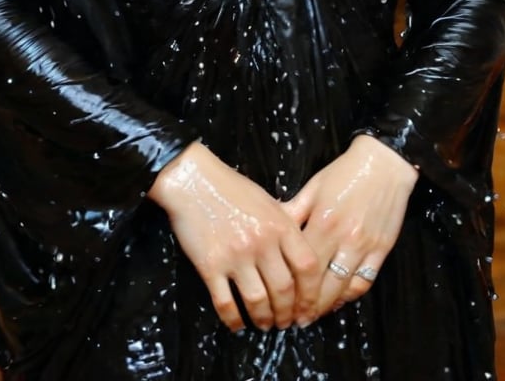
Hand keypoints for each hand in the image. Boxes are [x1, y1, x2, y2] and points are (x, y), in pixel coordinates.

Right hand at [148, 142, 319, 331]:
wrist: (194, 180)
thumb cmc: (233, 189)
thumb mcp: (269, 202)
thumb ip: (287, 226)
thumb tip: (305, 251)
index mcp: (280, 225)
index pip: (306, 267)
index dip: (311, 294)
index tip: (309, 309)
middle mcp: (261, 242)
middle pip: (284, 290)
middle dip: (288, 314)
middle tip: (287, 323)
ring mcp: (235, 255)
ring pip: (258, 301)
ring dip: (264, 319)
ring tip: (266, 325)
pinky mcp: (210, 265)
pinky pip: (225, 302)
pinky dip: (234, 320)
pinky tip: (238, 324)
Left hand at [280, 134, 417, 317]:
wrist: (383, 162)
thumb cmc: (344, 172)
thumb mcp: (313, 187)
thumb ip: (292, 212)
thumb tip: (269, 228)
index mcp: (322, 222)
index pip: (301, 267)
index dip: (289, 290)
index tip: (278, 302)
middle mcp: (343, 239)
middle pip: (321, 285)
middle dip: (305, 307)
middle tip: (291, 319)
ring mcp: (365, 247)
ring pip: (343, 289)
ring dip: (326, 307)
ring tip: (311, 315)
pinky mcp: (381, 250)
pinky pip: (365, 281)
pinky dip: (349, 296)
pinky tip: (337, 300)